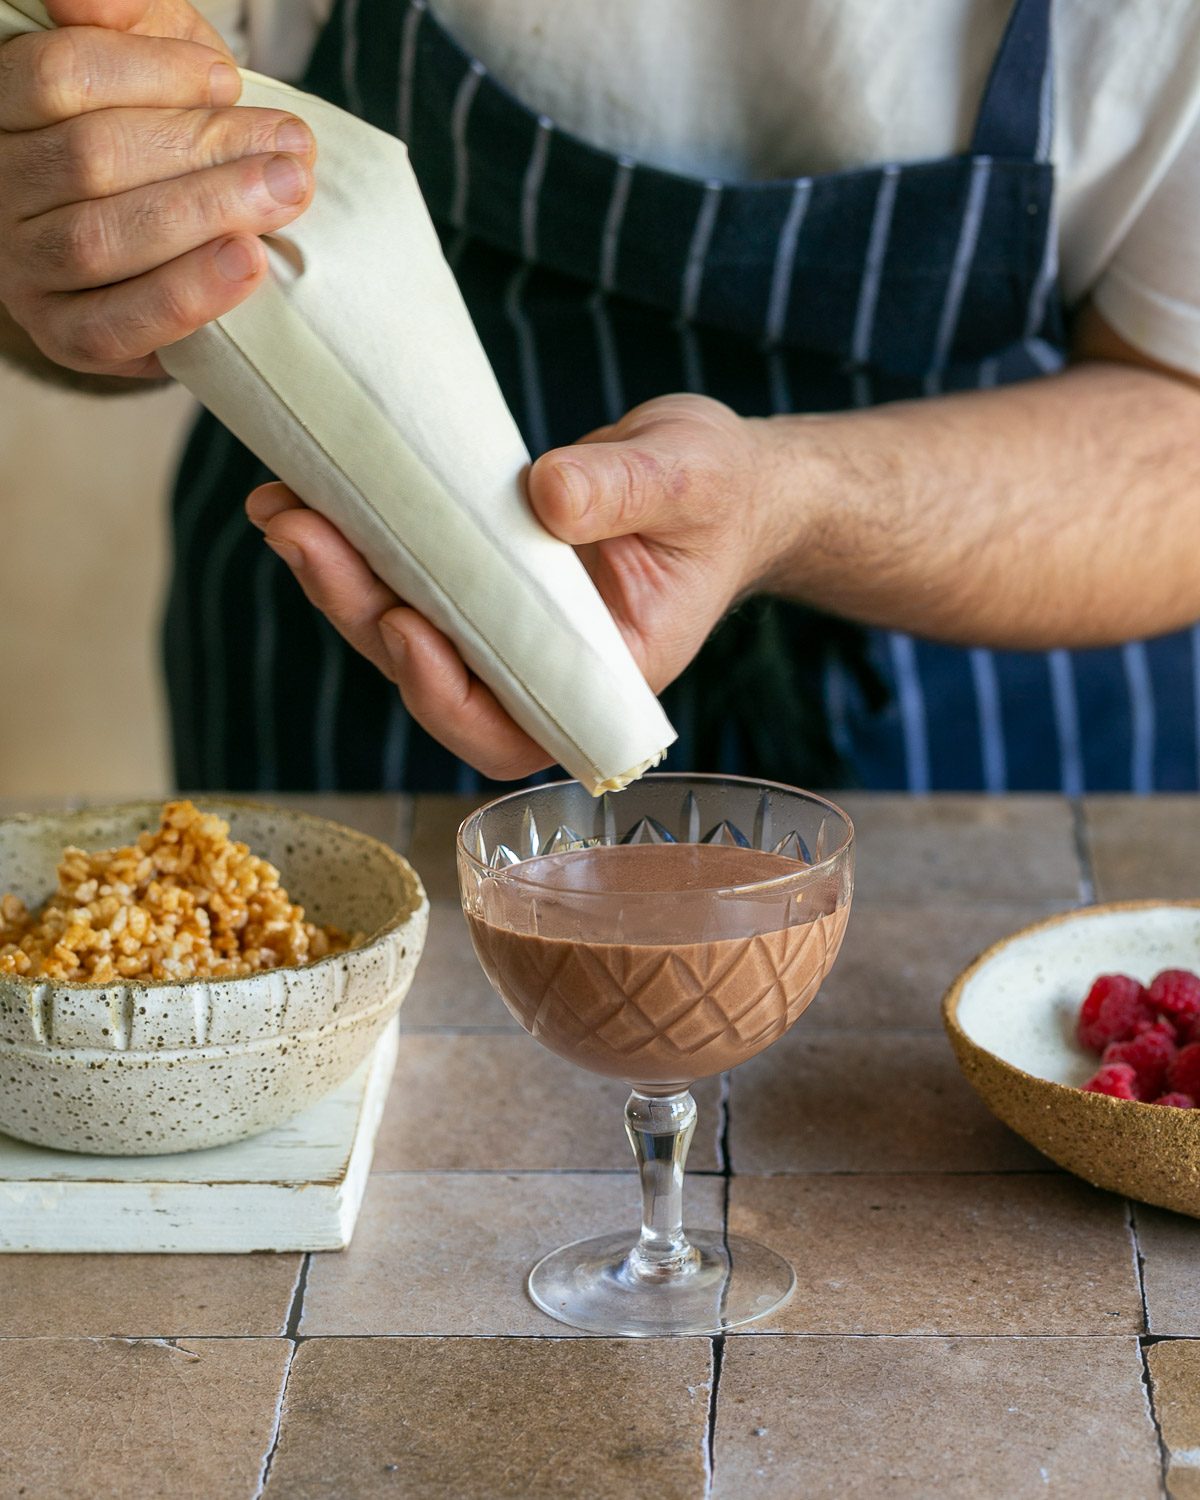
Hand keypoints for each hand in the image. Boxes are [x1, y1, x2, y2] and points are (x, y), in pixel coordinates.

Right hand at [0, 0, 315, 378]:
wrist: (178, 238)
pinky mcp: (65, 336)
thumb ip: (130, 19)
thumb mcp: (150, 59)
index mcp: (2, 108)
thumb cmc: (162, 132)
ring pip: (100, 237)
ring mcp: (23, 268)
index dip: (152, 74)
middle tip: (290, 149)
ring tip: (286, 193)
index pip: (57, 77)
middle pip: (90, 159)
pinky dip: (188, 294)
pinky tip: (248, 262)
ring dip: (206, 213)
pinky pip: (116, 324)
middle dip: (202, 149)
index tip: (228, 82)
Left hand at [246, 394, 792, 779]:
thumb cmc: (719, 493)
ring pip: (401, 631)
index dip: (448, 695)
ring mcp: (501, 630)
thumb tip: (549, 495)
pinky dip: (354, 545)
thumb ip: (628, 490)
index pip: (511, 728)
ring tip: (283, 509)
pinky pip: (404, 579)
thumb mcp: (691, 478)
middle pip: (431, 678)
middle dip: (361, 613)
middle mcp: (537, 669)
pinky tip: (303, 498)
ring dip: (337, 579)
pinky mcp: (474, 582)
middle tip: (304, 535)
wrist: (718, 481)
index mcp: (600, 678)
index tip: (407, 626)